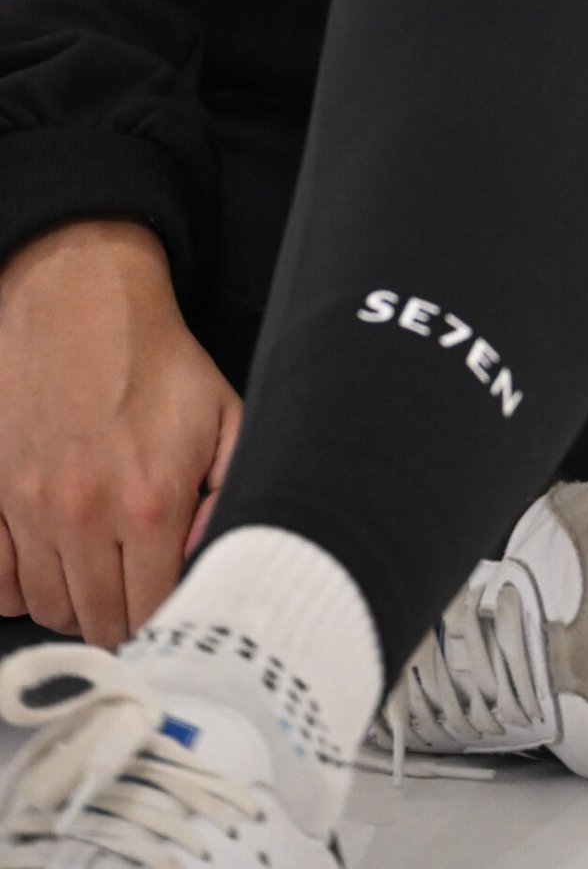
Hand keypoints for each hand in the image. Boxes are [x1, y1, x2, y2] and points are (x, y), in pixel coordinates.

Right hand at [0, 220, 241, 648]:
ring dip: (74, 606)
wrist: (79, 303)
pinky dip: (19, 589)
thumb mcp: (222, 415)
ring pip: (47, 609)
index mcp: (150, 501)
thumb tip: (210, 561)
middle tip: (134, 599)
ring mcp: (29, 509)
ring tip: (96, 580)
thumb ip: (228, 495)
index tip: (171, 609)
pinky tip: (46, 567)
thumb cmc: (157, 362)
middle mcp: (84, 515)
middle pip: (98, 623)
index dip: (166, 619)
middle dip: (122, 621)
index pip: (153, 612)